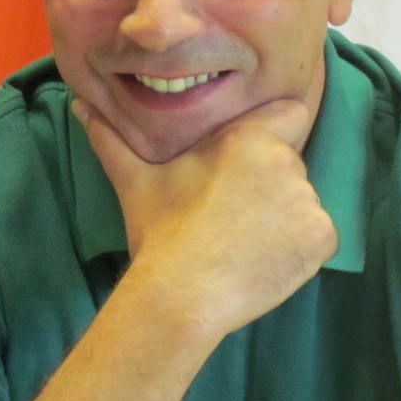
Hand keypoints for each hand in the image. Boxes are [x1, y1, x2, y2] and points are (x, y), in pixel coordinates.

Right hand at [73, 98, 337, 339]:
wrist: (180, 296)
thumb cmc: (159, 235)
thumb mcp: (135, 180)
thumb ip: (111, 138)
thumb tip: (78, 105)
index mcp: (248, 138)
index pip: (290, 113)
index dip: (275, 135)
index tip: (250, 165)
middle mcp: (286, 162)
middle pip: (291, 166)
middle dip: (270, 187)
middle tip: (232, 219)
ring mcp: (309, 201)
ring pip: (304, 204)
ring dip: (284, 220)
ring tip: (244, 245)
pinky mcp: (322, 238)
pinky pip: (319, 237)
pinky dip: (299, 250)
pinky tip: (264, 263)